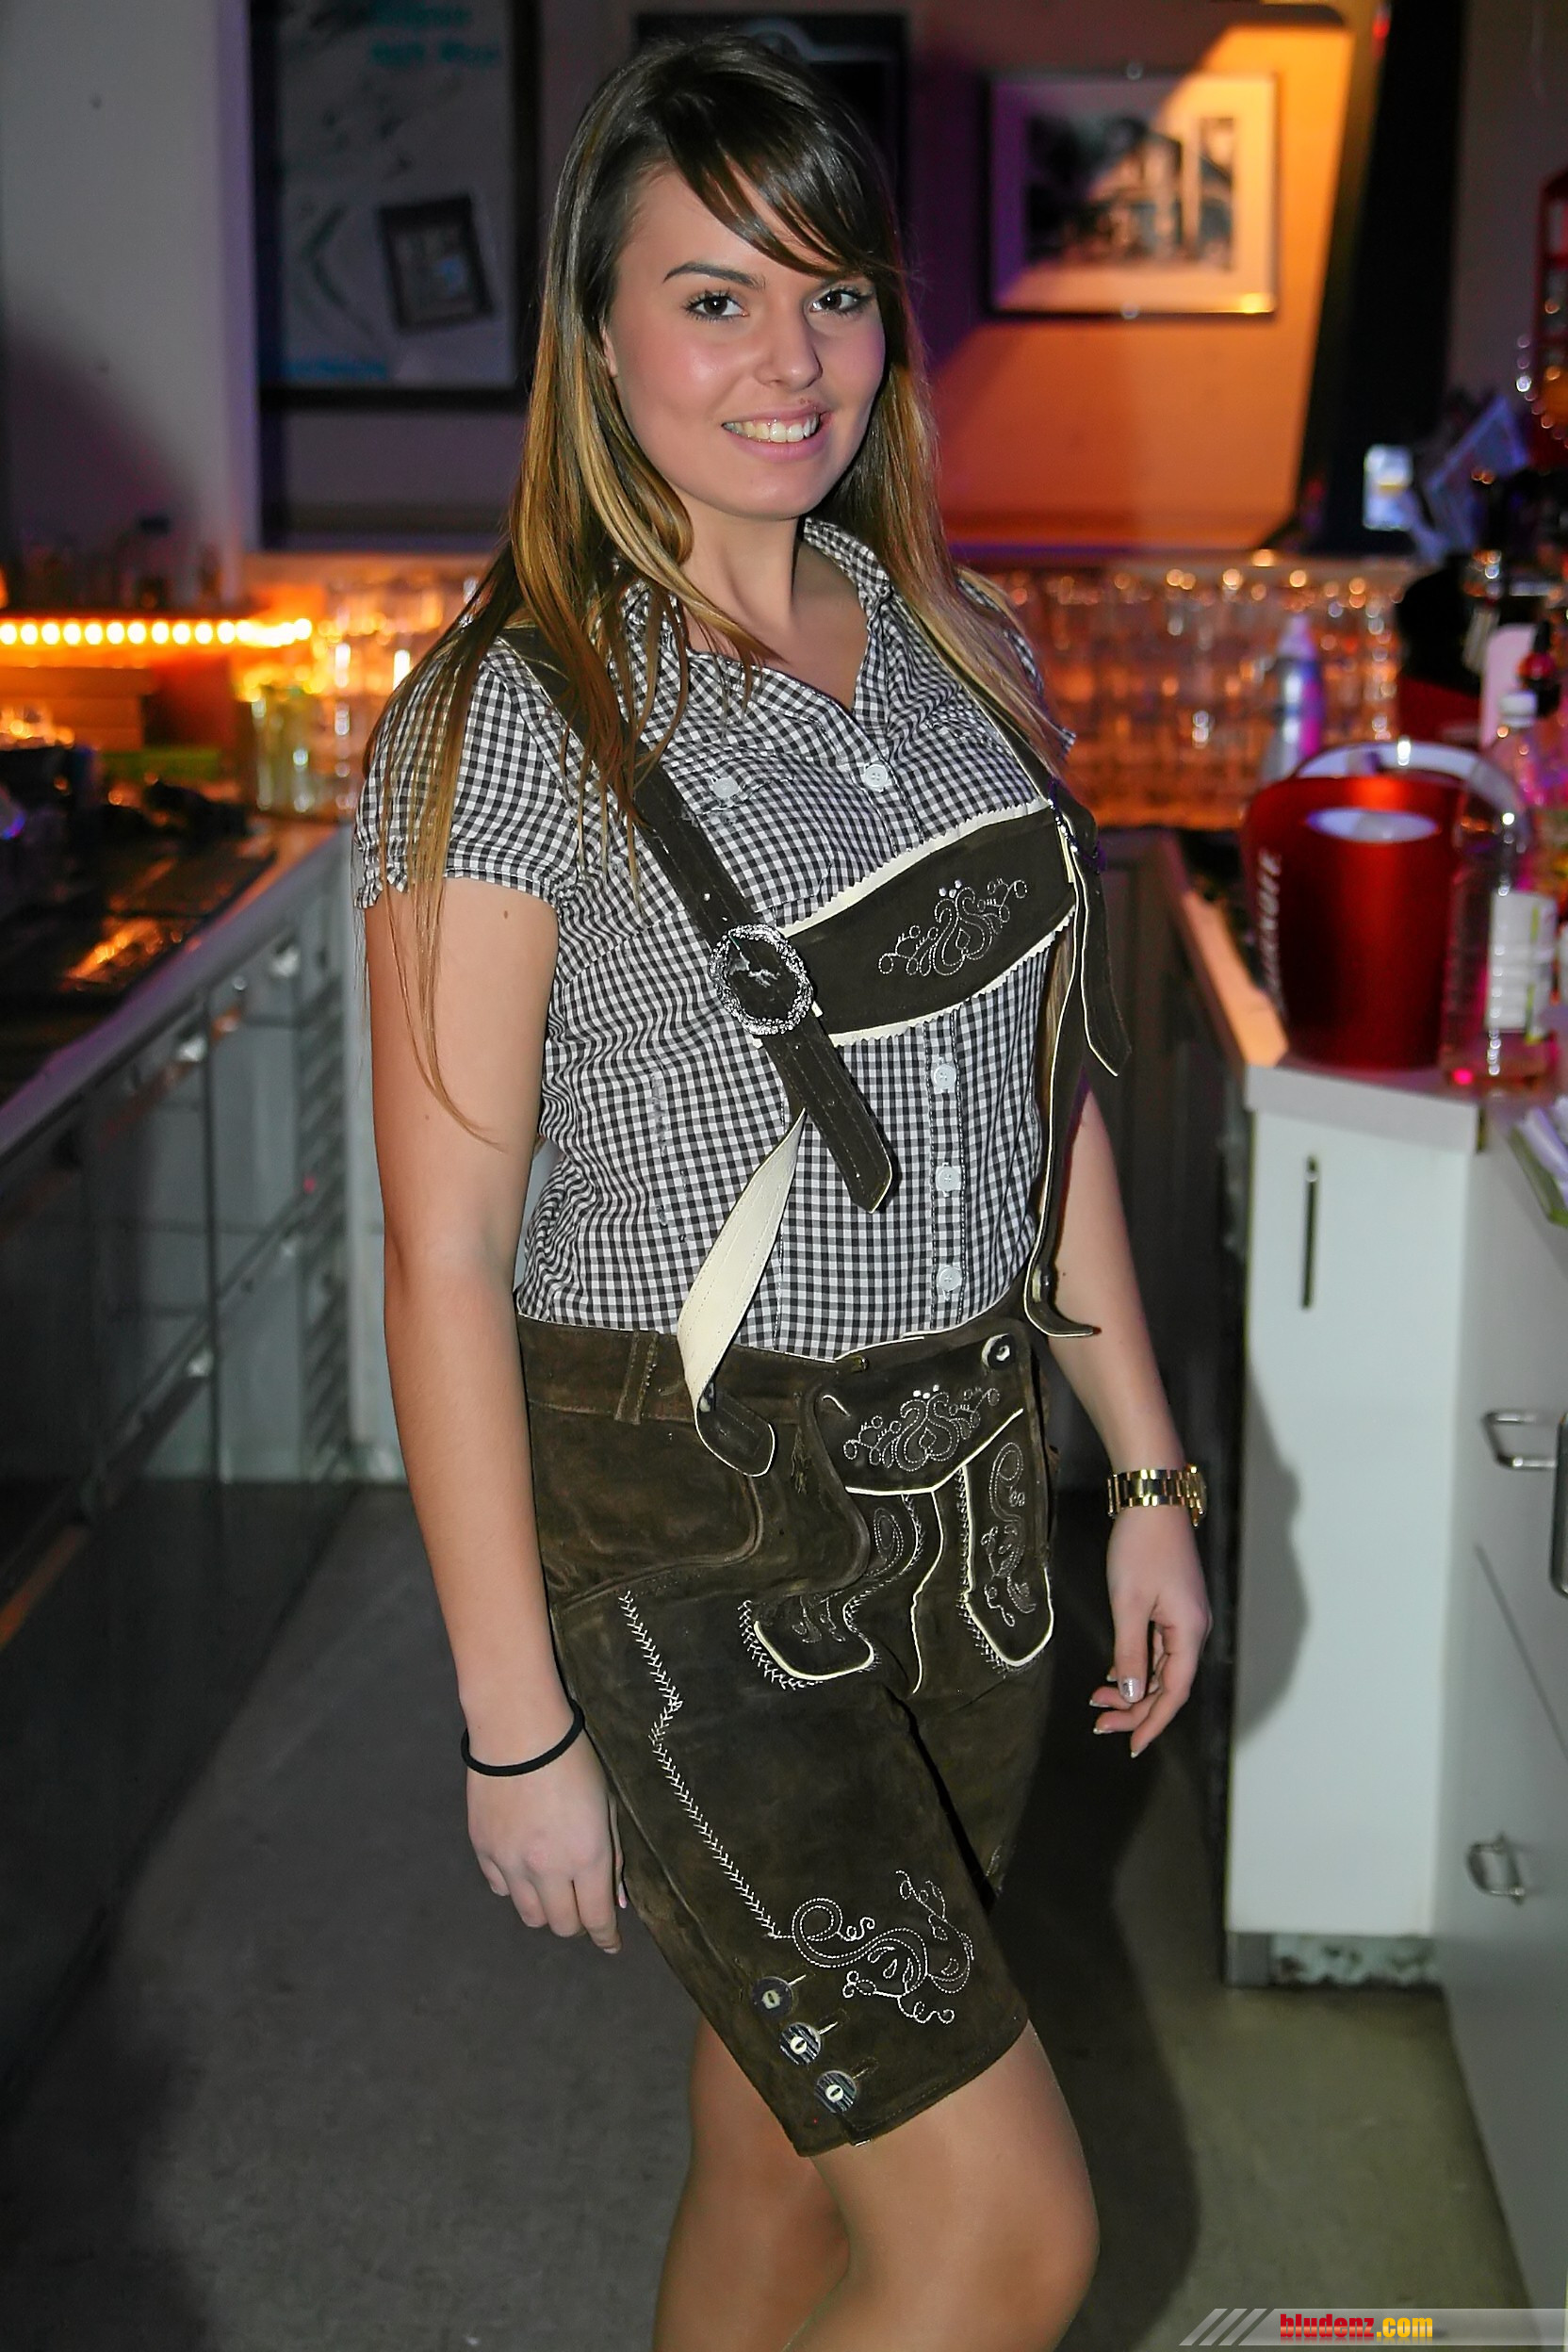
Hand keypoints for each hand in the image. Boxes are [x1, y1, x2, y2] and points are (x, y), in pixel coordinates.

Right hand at [467, 1730, 626, 1952]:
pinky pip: (502, 1889)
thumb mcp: (606, 1805)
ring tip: (552, 1887)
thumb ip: (613, 1857)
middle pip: (563, 1926)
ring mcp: (511, 1864)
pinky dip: (516, 1887)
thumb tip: (616, 1902)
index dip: (606, 1938)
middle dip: (578, 1923)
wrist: (517, 1732)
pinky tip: (523, 1865)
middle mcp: (548, 1870)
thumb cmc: (574, 1761)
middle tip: (582, 1905)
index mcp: (586, 1857)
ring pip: (530, 1916)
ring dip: (546, 1909)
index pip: (596, 1919)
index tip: (611, 1945)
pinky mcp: (483, 1853)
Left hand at [1090, 1503, 1210, 1757]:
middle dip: (1136, 1709)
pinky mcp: (1173, 1604)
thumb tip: (1133, 1696)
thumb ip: (1131, 1653)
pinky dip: (1136, 1663)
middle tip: (1100, 1723)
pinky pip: (1158, 1647)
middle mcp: (1193, 1629)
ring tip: (1098, 1700)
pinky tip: (1114, 1674)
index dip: (1152, 1722)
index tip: (1130, 1745)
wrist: (1151, 1497)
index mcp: (1190, 1632)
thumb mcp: (1129, 1604)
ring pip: (1162, 1667)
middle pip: (1169, 1684)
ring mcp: (1184, 1616)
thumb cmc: (1141, 1547)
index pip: (1175, 1692)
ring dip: (1133, 1687)